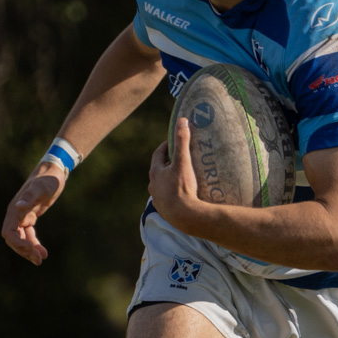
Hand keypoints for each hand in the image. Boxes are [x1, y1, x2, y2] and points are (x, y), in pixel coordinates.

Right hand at [1, 162, 67, 263]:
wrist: (54, 173)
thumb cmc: (47, 179)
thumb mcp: (40, 188)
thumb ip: (29, 196)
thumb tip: (18, 207)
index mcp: (14, 209)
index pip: (9, 233)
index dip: (18, 243)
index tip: (31, 250)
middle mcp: (15, 214)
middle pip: (14, 239)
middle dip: (24, 250)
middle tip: (39, 259)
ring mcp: (22, 217)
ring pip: (21, 239)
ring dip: (29, 250)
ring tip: (41, 259)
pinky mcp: (30, 218)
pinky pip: (29, 235)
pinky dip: (34, 244)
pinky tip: (43, 252)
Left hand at [148, 117, 204, 231]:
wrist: (184, 216)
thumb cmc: (182, 188)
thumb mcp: (183, 162)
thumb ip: (182, 141)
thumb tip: (182, 120)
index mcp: (155, 172)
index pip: (159, 154)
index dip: (167, 146)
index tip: (175, 141)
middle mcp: (153, 186)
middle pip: (160, 170)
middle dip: (169, 163)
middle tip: (182, 158)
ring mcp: (158, 199)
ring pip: (163, 185)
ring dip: (170, 180)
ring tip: (183, 177)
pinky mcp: (164, 210)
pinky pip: (167, 198)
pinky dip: (173, 194)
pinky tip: (182, 195)